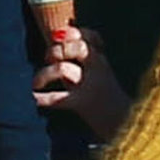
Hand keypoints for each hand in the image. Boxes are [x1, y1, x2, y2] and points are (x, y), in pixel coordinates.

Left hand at [32, 25, 128, 139]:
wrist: (125, 126)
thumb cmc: (108, 101)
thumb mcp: (100, 75)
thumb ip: (84, 57)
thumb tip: (59, 33)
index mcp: (102, 61)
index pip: (89, 37)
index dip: (73, 33)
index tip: (59, 37)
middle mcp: (99, 69)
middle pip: (77, 48)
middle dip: (57, 50)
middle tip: (48, 59)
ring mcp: (91, 86)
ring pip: (64, 69)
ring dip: (45, 73)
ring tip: (36, 82)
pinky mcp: (82, 105)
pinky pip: (58, 98)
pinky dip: (42, 98)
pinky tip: (34, 98)